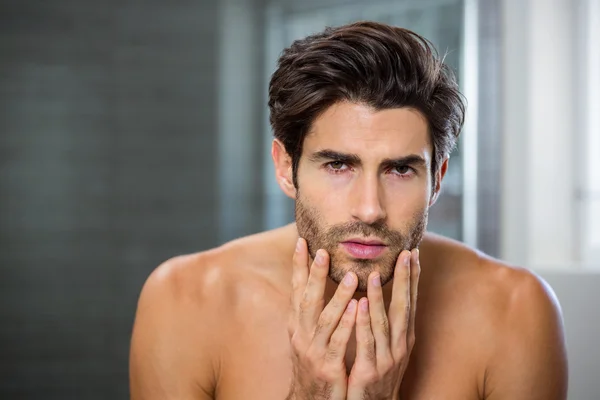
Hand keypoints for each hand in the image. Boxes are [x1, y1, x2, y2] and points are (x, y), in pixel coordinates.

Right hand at [287, 238, 358, 399]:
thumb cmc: (315, 362)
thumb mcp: (308, 334)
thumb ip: (312, 310)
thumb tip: (314, 281)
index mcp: (298, 324)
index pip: (297, 290)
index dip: (298, 266)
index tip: (302, 242)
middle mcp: (302, 335)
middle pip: (307, 300)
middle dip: (315, 275)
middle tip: (322, 251)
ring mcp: (313, 351)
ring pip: (325, 320)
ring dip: (338, 297)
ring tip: (352, 276)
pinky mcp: (328, 366)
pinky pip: (338, 343)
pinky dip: (347, 325)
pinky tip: (358, 309)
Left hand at [346, 249, 419, 399]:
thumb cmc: (378, 371)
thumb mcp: (388, 345)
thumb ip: (386, 320)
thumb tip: (384, 292)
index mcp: (404, 336)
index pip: (410, 301)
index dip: (412, 277)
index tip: (413, 253)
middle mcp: (400, 344)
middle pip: (403, 307)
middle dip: (405, 280)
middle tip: (406, 254)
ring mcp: (387, 358)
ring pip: (384, 322)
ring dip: (381, 297)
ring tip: (376, 273)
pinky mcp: (370, 369)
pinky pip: (366, 342)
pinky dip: (363, 322)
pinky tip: (359, 304)